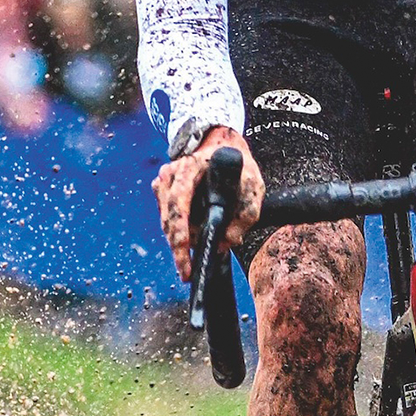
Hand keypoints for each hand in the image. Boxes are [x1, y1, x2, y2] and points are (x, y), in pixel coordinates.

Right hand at [153, 127, 265, 280]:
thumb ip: (245, 215)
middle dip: (180, 250)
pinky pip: (169, 219)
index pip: (178, 209)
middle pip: (169, 223)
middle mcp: (170, 175)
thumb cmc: (237, 165)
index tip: (185, 264)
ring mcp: (163, 182)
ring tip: (199, 249)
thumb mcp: (253, 185)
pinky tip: (194, 235)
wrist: (221, 144)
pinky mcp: (162, 191)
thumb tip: (227, 242)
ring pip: (167, 224)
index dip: (180, 239)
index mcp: (189, 169)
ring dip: (182, 240)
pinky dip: (180, 231)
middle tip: (189, 271)